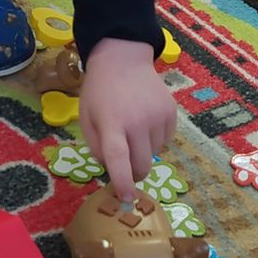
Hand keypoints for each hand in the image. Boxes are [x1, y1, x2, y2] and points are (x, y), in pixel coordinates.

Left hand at [79, 38, 177, 202]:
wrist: (123, 59)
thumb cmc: (99, 91)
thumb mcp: (86, 118)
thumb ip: (97, 147)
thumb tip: (114, 170)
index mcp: (112, 122)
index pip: (118, 158)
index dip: (122, 181)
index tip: (126, 198)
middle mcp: (137, 121)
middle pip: (142, 165)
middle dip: (133, 173)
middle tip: (126, 165)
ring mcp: (157, 116)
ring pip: (155, 154)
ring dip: (144, 152)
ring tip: (133, 129)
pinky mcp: (171, 113)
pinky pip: (165, 140)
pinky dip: (155, 139)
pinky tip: (145, 120)